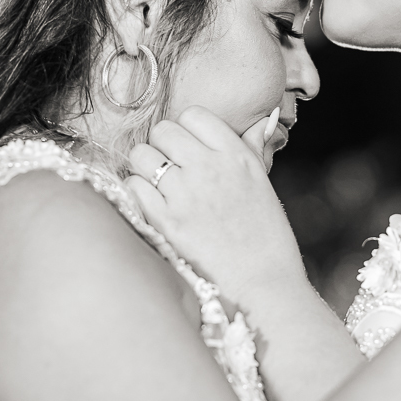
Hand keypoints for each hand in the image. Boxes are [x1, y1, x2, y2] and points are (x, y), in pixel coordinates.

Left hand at [125, 107, 305, 300]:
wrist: (263, 286)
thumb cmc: (266, 236)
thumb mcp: (263, 184)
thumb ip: (254, 148)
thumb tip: (266, 118)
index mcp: (237, 156)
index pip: (194, 115)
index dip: (186, 130)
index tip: (189, 148)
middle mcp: (210, 168)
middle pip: (163, 130)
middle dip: (162, 146)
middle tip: (170, 167)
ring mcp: (186, 194)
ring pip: (142, 155)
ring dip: (145, 167)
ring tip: (158, 185)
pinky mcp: (166, 221)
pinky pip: (133, 186)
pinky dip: (137, 192)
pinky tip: (152, 205)